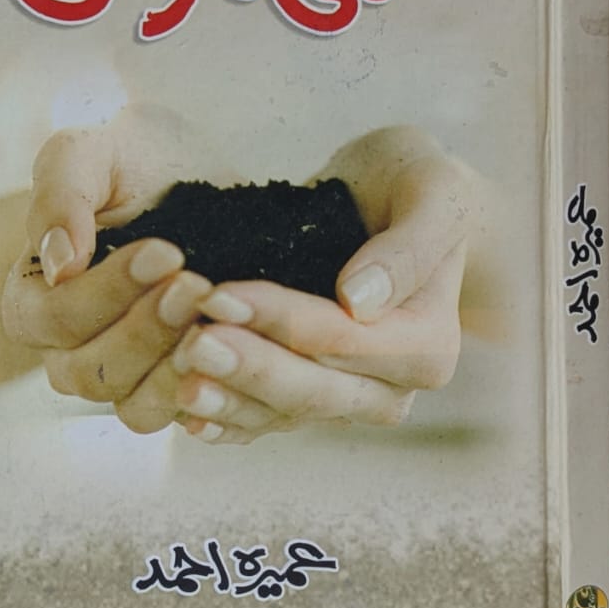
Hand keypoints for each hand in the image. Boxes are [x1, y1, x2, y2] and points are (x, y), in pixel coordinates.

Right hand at [2, 105, 235, 432]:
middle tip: (197, 283)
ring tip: (217, 316)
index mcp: (35, 295)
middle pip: (89, 372)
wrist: (213, 177)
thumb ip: (61, 191)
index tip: (164, 251)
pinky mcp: (174, 389)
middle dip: (146, 329)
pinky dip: (209, 393)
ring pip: (133, 406)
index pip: (50, 319)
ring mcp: (124, 377)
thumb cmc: (141, 160)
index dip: (105, 292)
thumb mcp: (95, 152)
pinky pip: (182, 416)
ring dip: (175, 366)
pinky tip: (238, 353)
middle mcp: (69, 349)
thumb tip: (56, 261)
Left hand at [172, 126, 476, 444]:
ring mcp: (346, 401)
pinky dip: (224, 419)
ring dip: (227, 400)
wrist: (387, 197)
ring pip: (282, 415)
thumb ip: (411, 245)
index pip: (342, 340)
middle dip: (248, 368)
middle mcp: (392, 389)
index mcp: (428, 347)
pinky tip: (183, 412)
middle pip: (311, 390)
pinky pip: (263, 422)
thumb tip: (359, 301)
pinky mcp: (306, 400)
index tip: (220, 295)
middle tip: (190, 345)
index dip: (279, 321)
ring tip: (176, 379)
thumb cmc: (410, 184)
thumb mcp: (432, 191)